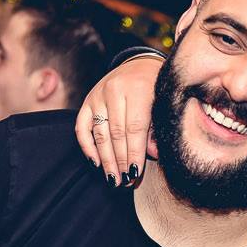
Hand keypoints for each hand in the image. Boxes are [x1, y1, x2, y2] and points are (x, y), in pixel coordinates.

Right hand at [74, 54, 162, 184]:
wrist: (141, 64)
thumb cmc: (157, 89)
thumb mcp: (164, 104)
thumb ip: (158, 129)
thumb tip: (155, 155)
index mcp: (139, 89)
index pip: (135, 129)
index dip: (134, 154)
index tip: (135, 175)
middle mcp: (115, 90)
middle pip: (116, 134)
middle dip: (120, 161)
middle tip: (125, 182)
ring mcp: (99, 94)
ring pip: (100, 133)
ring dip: (105, 159)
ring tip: (112, 178)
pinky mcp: (88, 99)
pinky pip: (82, 127)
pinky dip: (87, 146)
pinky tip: (95, 163)